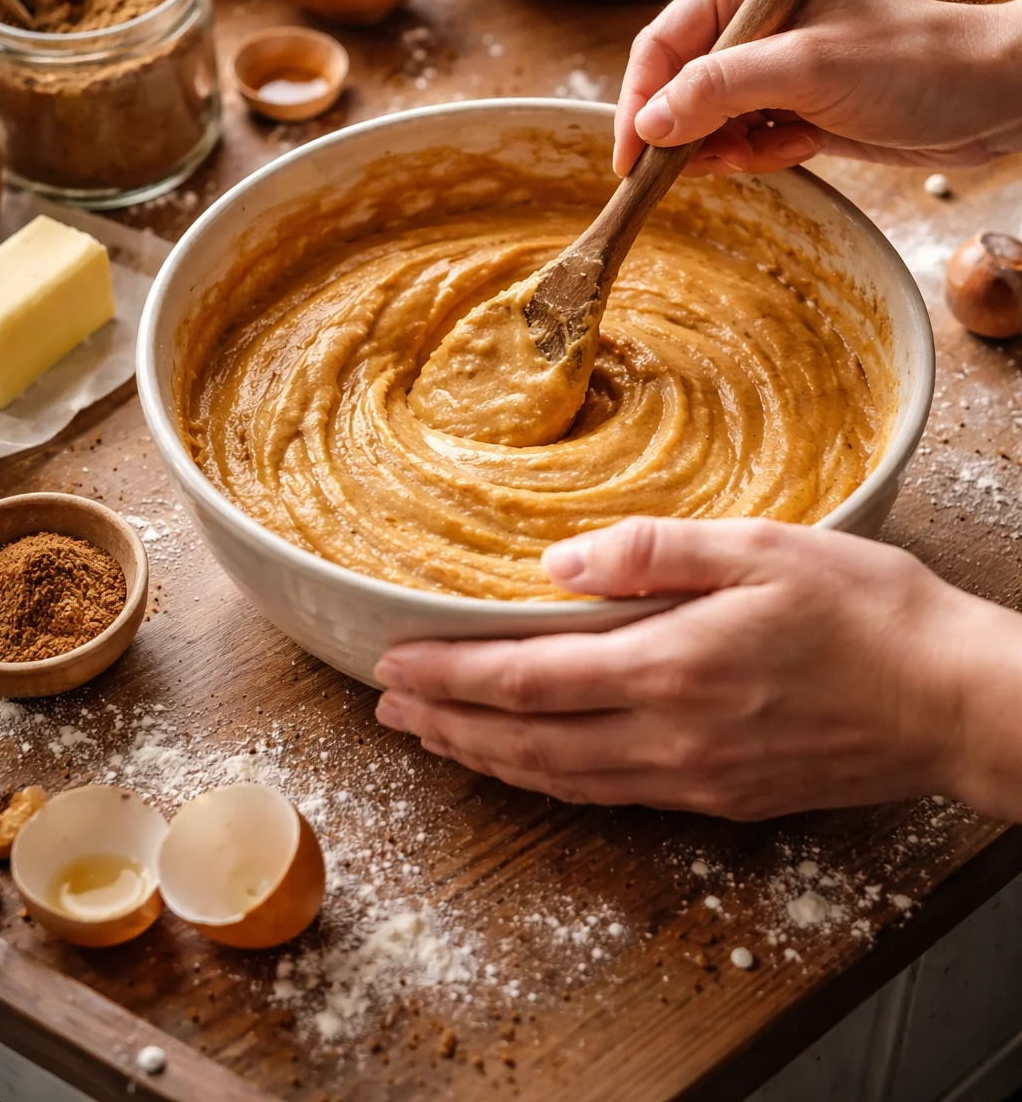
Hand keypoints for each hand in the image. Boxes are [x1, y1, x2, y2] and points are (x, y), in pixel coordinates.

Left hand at [373, 518, 997, 818]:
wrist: (953, 702)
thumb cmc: (870, 613)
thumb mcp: (764, 547)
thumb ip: (654, 552)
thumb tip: (560, 560)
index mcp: (670, 667)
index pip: (527, 680)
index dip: (451, 678)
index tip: (394, 666)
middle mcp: (670, 737)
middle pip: (528, 743)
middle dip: (449, 727)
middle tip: (390, 712)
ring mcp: (695, 778)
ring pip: (563, 780)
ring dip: (491, 760)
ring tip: (439, 741)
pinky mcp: (723, 798)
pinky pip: (613, 794)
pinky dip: (554, 781)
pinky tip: (538, 765)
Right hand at [613, 0, 1021, 178]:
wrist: (993, 94)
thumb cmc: (910, 61)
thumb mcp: (806, 69)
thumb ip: (719, 90)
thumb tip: (647, 125)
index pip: (661, 45)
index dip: (637, 102)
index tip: (629, 158)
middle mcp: (755, 23)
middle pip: (679, 87)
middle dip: (681, 132)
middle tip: (686, 171)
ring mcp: (777, 68)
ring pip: (709, 120)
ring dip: (723, 149)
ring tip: (758, 155)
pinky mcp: (799, 108)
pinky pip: (748, 140)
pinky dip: (758, 156)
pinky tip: (793, 150)